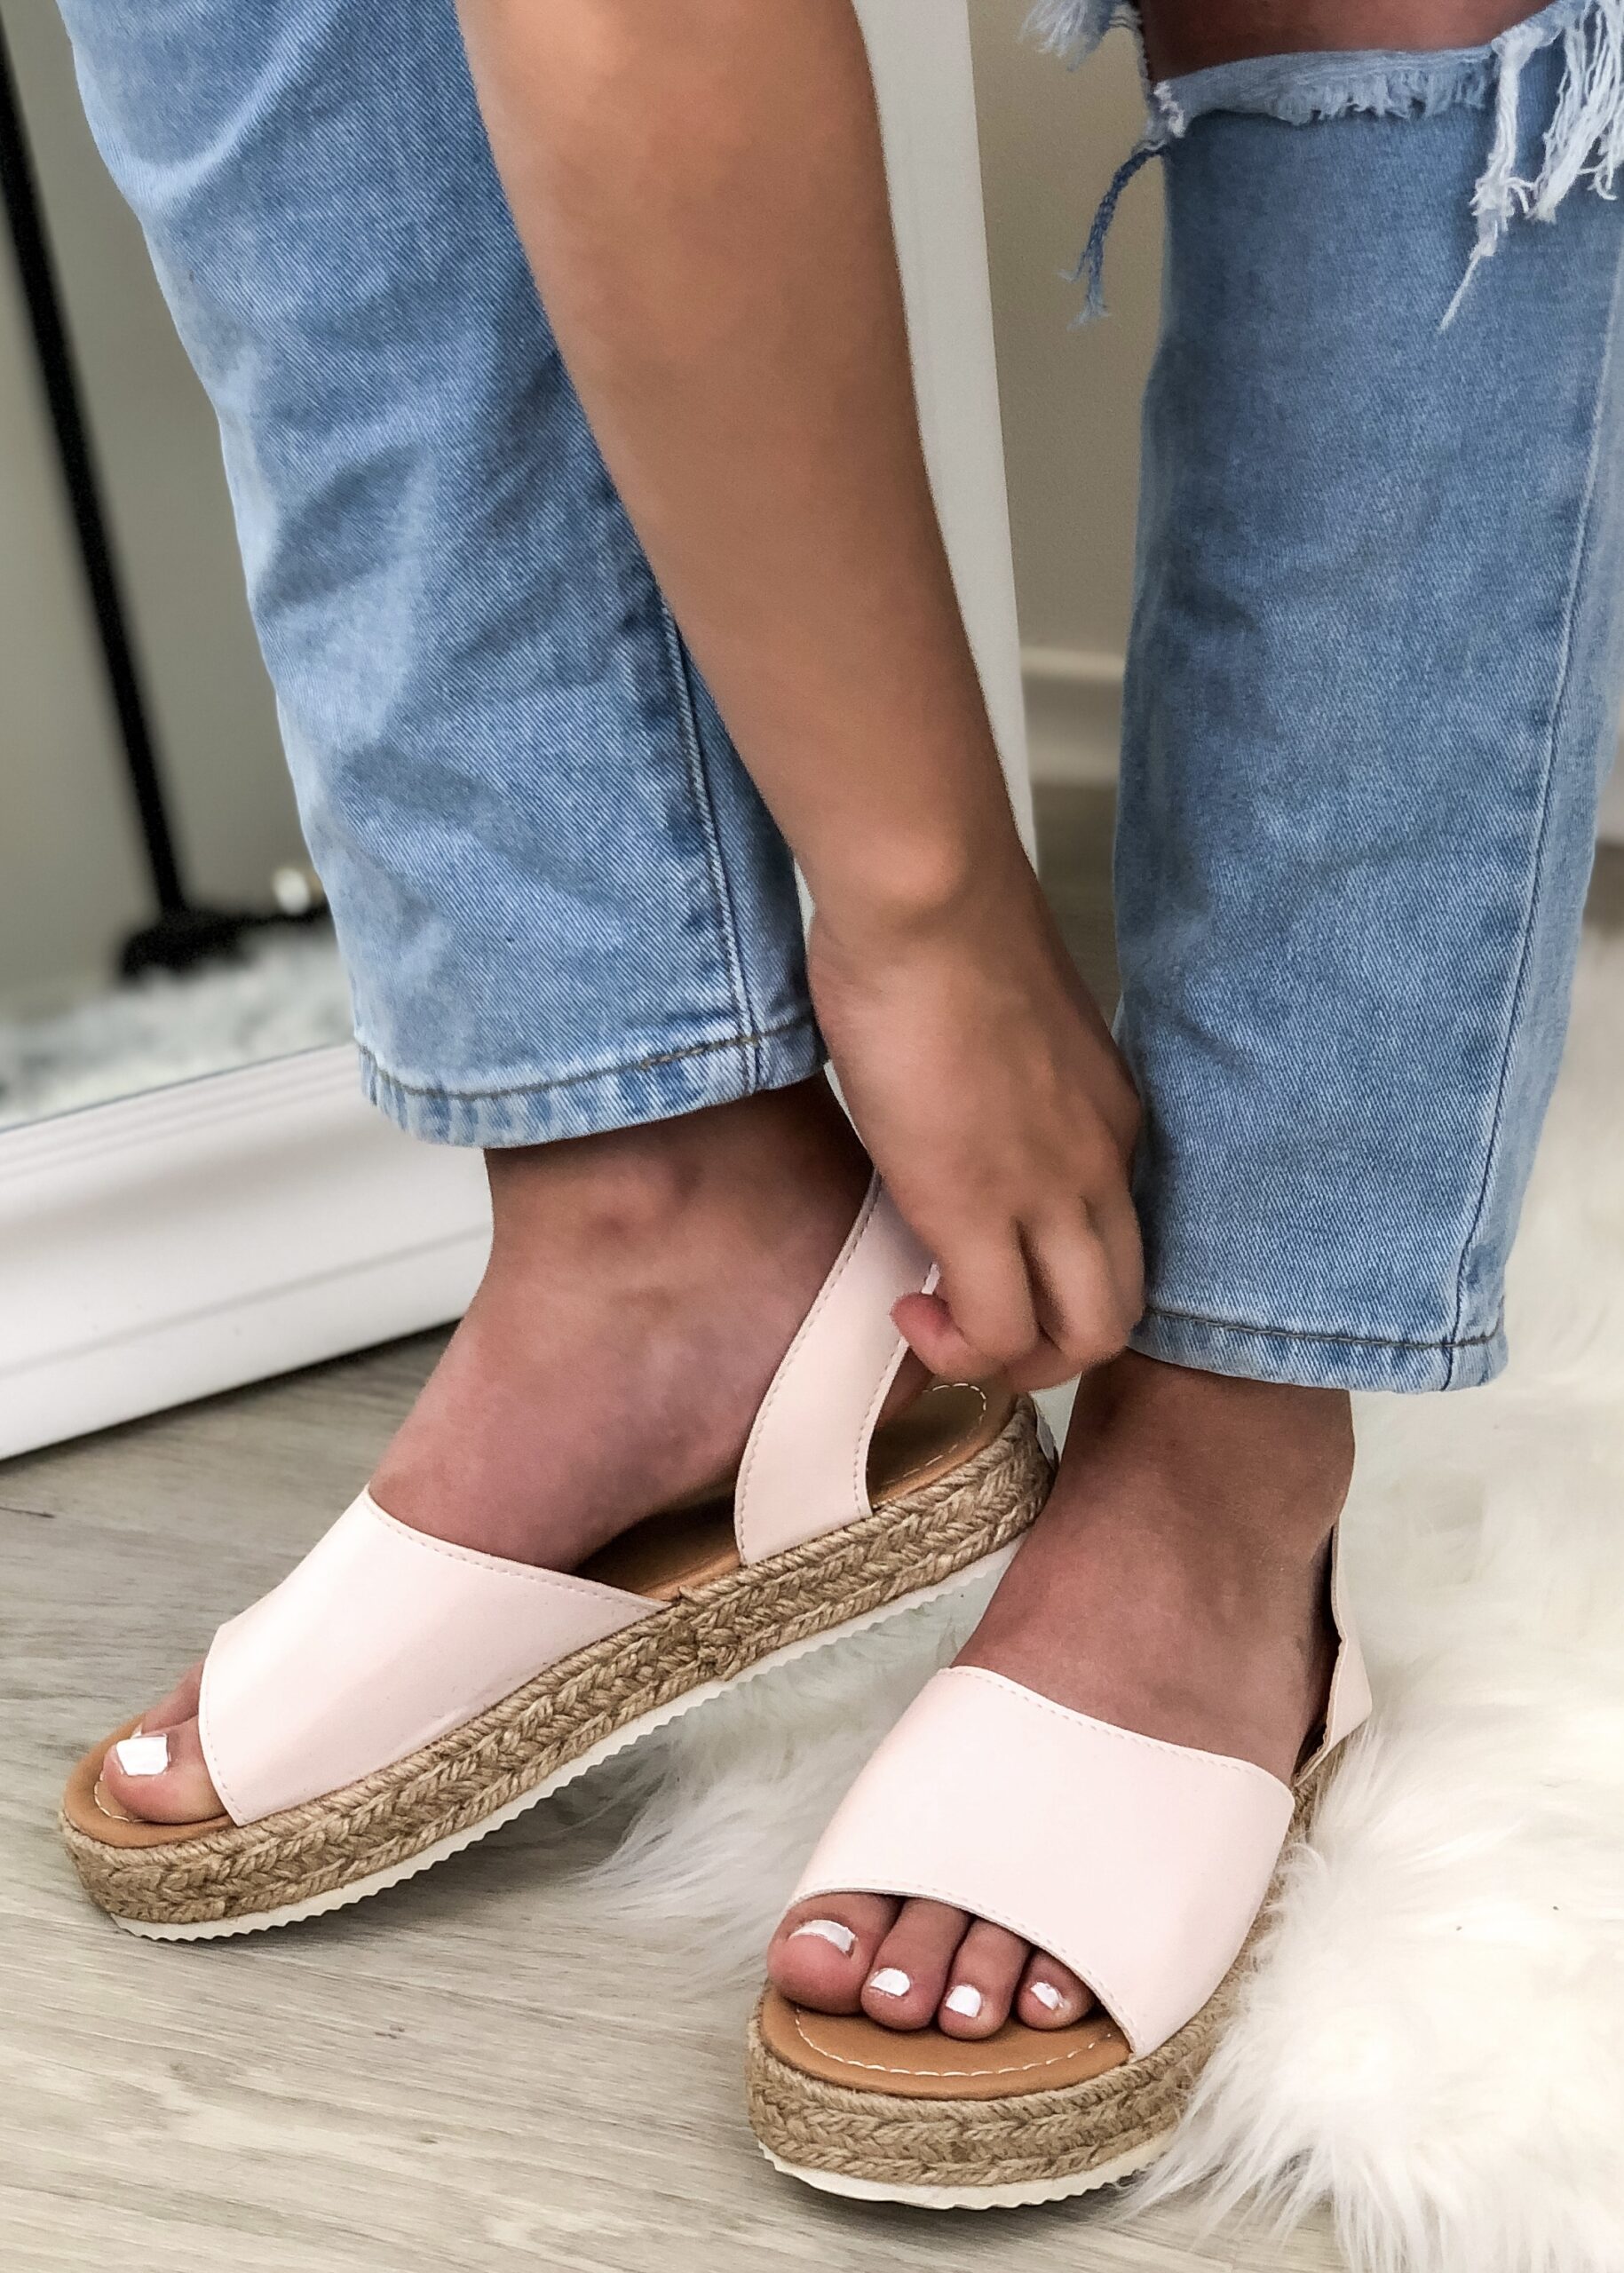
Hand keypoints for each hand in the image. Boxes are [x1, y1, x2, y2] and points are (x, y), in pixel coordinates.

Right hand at [807, 842, 1143, 1392]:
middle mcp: (1100, 1165)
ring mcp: (1047, 1192)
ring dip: (1013, 1363)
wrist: (928, 899)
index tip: (983, 1259)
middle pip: (1122, 1307)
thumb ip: (1000, 1083)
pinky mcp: (976, 1207)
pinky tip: (908, 1311)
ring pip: (1083, 1336)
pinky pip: (995, 1331)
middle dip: (1053, 1347)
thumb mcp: (1000, 1027)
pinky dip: (957, 1350)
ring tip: (938, 1328)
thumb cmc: (944, 929)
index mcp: (1110, 1118)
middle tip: (971, 1322)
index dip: (1055, 1275)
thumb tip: (952, 1109)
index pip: (1117, 1237)